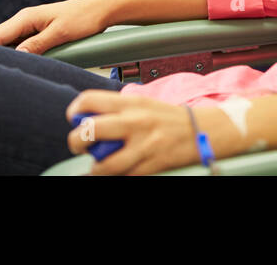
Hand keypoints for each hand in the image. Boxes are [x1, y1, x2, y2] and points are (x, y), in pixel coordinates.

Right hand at [0, 0, 114, 53]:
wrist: (100, 10)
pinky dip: (12, 53)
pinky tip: (11, 64)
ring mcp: (31, 26)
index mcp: (26, 17)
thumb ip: (38, 44)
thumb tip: (17, 55)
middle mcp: (25, 20)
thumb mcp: (60, 33)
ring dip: (0, 54)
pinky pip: (19, 43)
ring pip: (7, 42)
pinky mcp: (38, 32)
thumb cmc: (83, 18)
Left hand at [64, 90, 244, 175]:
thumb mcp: (143, 104)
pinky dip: (114, 176)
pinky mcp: (151, 165)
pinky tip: (113, 172)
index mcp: (131, 104)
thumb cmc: (168, 118)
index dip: (75, 110)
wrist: (202, 131)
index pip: (90, 100)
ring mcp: (143, 146)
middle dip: (76, 141)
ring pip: (104, 163)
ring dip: (94, 167)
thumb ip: (118, 110)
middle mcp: (135, 122)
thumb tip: (88, 118)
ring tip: (96, 165)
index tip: (74, 119)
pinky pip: (123, 176)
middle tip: (79, 144)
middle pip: (91, 130)